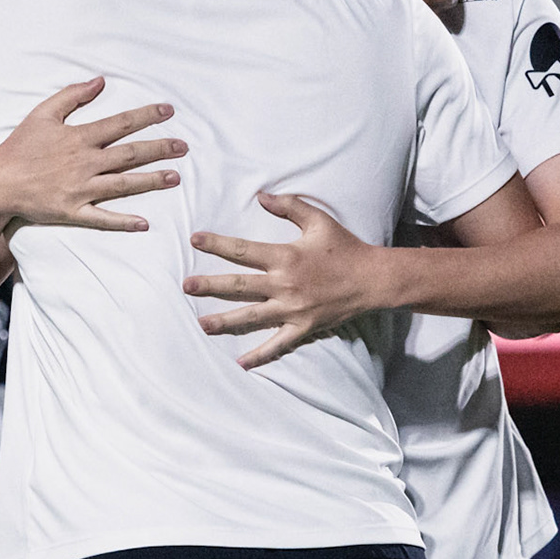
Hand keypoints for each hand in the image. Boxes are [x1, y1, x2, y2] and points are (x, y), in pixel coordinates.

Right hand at [0, 77, 185, 231]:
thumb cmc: (19, 147)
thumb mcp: (42, 114)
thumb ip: (72, 96)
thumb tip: (100, 82)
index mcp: (79, 138)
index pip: (120, 124)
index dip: (146, 116)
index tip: (168, 111)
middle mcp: (84, 163)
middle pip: (129, 154)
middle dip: (159, 149)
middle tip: (183, 147)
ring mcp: (80, 189)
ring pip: (123, 185)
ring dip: (151, 181)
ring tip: (175, 178)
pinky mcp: (72, 212)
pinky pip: (102, 219)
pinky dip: (123, 222)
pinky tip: (144, 223)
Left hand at [183, 193, 384, 369]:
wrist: (373, 279)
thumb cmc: (346, 247)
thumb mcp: (318, 220)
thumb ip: (289, 206)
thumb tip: (261, 196)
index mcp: (286, 257)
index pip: (243, 250)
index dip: (217, 244)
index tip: (195, 240)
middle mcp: (285, 285)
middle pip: (240, 286)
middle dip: (211, 286)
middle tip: (186, 286)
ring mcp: (293, 309)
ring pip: (252, 317)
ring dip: (225, 321)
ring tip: (202, 324)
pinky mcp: (303, 327)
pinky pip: (278, 345)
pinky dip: (259, 355)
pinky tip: (241, 363)